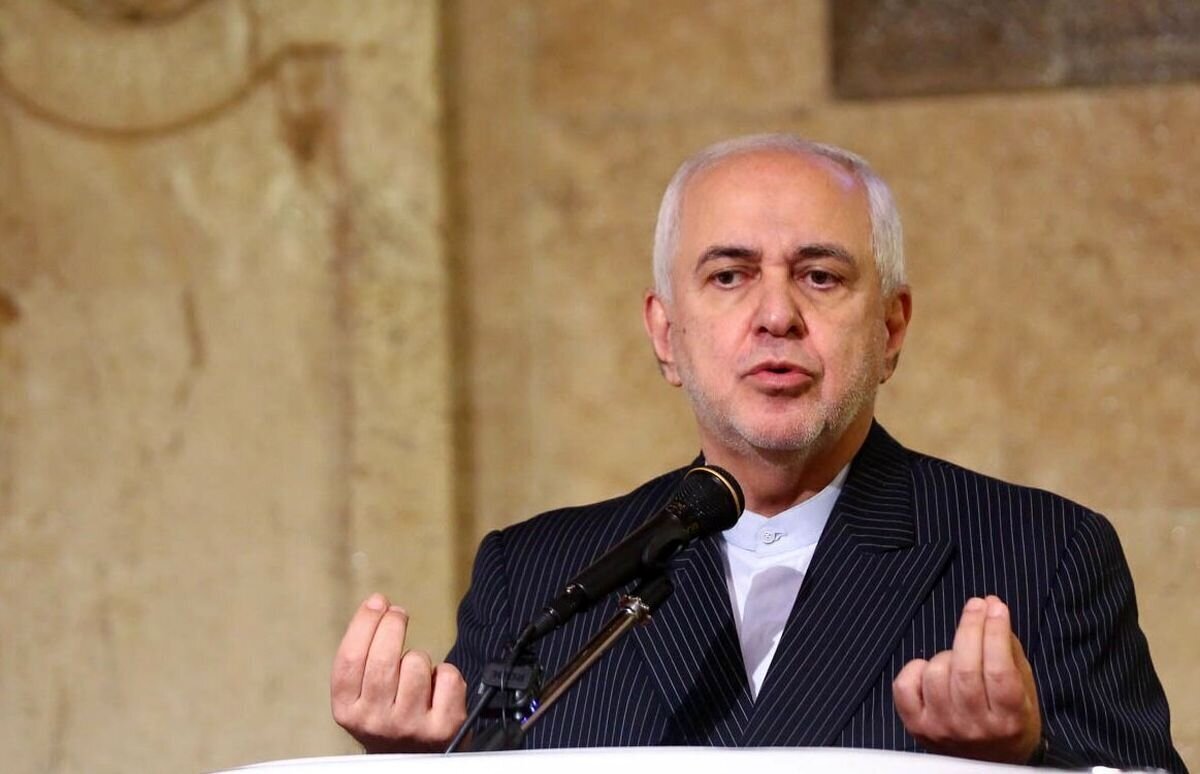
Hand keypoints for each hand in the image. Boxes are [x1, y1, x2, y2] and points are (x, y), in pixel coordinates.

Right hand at [330, 593, 466, 752]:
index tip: (377, 601)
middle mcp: (376, 722)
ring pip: (417, 663)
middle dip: (393, 624)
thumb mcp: (361, 695)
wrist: (412, 761)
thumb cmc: (387, 715)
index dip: (365, 623)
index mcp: (348, 711)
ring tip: (417, 672)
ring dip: (420, 658)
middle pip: (384, 658)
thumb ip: (363, 657)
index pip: (350, 658)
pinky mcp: (444, 728)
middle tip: (398, 614)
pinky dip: (447, 673)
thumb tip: (376, 603)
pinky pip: (448, 676)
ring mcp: (410, 727)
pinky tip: (438, 687)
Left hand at [893, 595, 1041, 762]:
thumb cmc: (1009, 717)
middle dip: (970, 628)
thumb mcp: (1024, 688)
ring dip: (948, 654)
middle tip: (976, 605)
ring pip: (936, 674)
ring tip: (959, 656)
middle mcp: (974, 728)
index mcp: (1009, 720)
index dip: (995, 632)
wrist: (992, 762)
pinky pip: (905, 687)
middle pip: (965, 669)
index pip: (999, 670)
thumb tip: (992, 607)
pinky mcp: (917, 728)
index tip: (994, 605)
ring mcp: (942, 729)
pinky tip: (928, 669)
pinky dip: (914, 669)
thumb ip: (1009, 650)